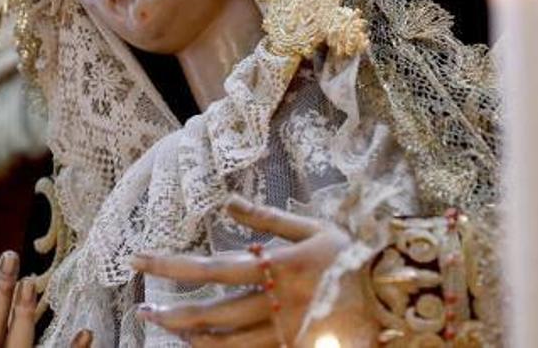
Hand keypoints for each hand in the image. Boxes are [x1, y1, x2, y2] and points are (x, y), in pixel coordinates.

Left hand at [130, 196, 377, 346]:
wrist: (401, 293)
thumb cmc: (355, 253)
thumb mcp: (312, 228)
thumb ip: (267, 219)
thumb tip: (227, 204)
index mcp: (276, 267)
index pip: (210, 268)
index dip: (169, 265)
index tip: (136, 259)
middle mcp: (276, 304)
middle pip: (212, 314)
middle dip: (172, 314)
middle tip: (142, 310)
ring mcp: (286, 334)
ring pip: (228, 345)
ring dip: (193, 338)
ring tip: (169, 329)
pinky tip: (206, 346)